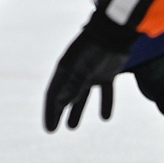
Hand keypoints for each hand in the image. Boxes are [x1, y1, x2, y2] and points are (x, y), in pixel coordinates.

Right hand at [44, 12, 136, 131]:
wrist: (113, 33)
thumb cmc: (92, 50)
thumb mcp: (80, 69)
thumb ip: (72, 86)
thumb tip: (62, 104)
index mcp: (65, 71)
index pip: (53, 95)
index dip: (50, 113)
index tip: (50, 130)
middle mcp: (75, 73)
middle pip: (64, 97)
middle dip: (59, 113)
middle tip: (55, 128)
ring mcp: (91, 74)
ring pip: (82, 96)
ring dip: (77, 111)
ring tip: (72, 126)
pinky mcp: (107, 74)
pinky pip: (104, 92)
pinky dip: (105, 104)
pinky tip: (105, 117)